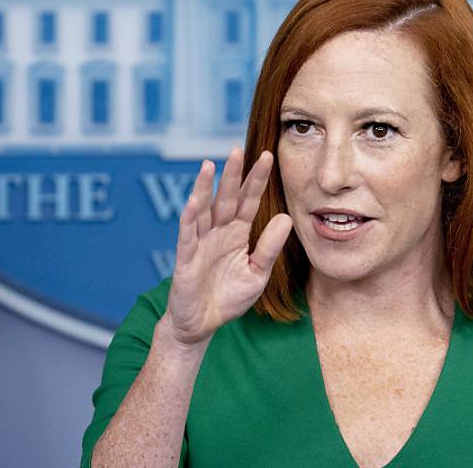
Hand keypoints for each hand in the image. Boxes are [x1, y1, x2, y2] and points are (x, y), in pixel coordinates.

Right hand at [164, 148, 292, 346]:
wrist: (202, 324)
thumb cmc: (228, 298)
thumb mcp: (257, 274)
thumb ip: (269, 247)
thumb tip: (286, 218)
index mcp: (237, 233)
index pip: (248, 201)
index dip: (257, 180)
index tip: (269, 156)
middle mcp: (218, 232)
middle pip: (226, 199)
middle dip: (232, 175)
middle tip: (239, 150)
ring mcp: (200, 243)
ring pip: (202, 210)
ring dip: (204, 188)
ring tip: (210, 166)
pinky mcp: (186, 258)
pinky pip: (187, 235)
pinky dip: (190, 218)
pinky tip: (194, 201)